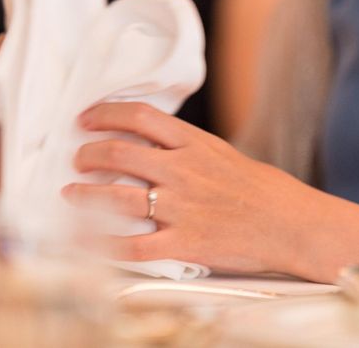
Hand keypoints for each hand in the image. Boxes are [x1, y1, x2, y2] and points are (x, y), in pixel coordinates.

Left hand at [62, 102, 319, 274]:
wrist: (288, 222)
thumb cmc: (255, 187)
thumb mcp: (219, 152)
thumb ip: (183, 146)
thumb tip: (147, 138)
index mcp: (193, 144)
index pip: (140, 116)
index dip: (106, 113)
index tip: (86, 118)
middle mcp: (182, 171)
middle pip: (119, 153)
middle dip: (89, 153)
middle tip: (78, 157)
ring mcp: (181, 207)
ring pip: (117, 196)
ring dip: (86, 194)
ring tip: (71, 192)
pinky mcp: (184, 242)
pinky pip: (135, 245)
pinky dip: (107, 244)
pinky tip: (91, 240)